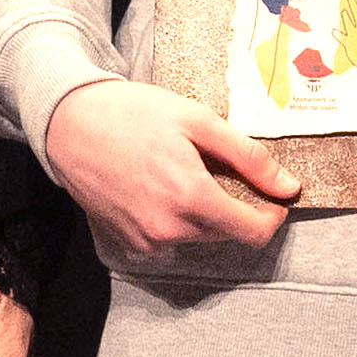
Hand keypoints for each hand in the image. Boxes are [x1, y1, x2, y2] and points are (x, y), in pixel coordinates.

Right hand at [42, 78, 303, 251]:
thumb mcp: (198, 121)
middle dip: (236, 207)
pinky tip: (162, 185)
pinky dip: (178, 217)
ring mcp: (147, 240)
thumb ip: (248, 157)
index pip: (254, 233)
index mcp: (191, 198)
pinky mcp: (130, 242)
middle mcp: (170, 229)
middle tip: (221, 169)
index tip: (272, 194)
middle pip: (228, 234)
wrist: (69, 124)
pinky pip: (172, 237)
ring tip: (185, 171)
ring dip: (206, 211)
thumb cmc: (133, 114)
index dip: (271, 215)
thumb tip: (287, 187)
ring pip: (200, 236)